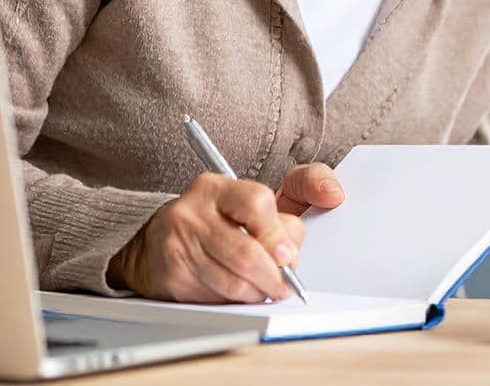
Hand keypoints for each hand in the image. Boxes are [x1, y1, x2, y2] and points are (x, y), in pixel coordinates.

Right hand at [108, 163, 343, 301]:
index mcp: (217, 188)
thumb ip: (299, 190)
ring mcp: (178, 245)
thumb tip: (334, 195)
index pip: (256, 202)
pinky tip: (241, 294)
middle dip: (274, 274)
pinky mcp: (170, 276)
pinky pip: (215, 297)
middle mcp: (192, 213)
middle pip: (246, 252)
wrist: (155, 243)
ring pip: (232, 281)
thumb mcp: (254, 198)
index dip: (278, 232)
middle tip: (285, 284)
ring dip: (259, 292)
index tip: (289, 253)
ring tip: (268, 290)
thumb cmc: (220, 221)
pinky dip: (236, 301)